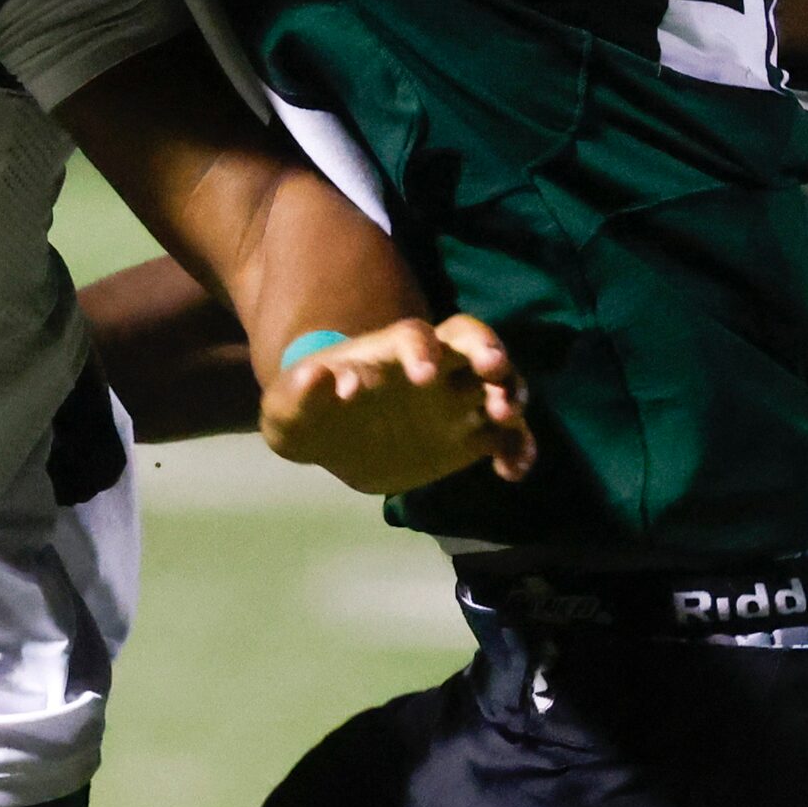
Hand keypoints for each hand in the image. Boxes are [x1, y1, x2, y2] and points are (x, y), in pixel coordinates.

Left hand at [260, 315, 534, 495]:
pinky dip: (518, 446)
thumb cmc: (309, 412)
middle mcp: (432, 367)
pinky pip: (507, 435)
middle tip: (494, 370)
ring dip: (511, 392)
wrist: (333, 442)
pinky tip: (512, 471)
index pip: (413, 336)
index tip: (422, 376)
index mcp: (388, 354)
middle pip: (471, 339)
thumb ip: (298, 394)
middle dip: (487, 348)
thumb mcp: (289, 410)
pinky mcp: (471, 436)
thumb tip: (318, 377)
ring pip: (498, 381)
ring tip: (507, 417)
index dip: (420, 350)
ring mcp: (455, 399)